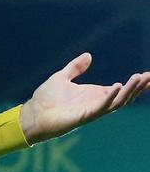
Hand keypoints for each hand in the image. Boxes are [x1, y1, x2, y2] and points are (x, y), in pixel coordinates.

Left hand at [19, 53, 149, 143]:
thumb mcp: (61, 77)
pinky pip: (101, 107)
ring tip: (140, 78)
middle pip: (124, 95)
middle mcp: (97, 103)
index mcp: (94, 94)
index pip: (121, 89)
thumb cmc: (45, 99)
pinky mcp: (84, 116)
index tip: (148, 74)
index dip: (135, 83)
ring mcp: (92, 110)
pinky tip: (118, 87)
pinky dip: (110, 97)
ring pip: (118, 101)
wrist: (32, 114)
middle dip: (138, 86)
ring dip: (130, 90)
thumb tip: (89, 55)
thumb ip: (75, 67)